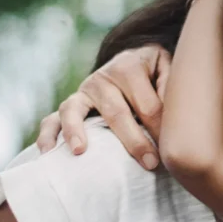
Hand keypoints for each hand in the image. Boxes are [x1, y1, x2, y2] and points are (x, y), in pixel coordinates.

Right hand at [36, 44, 171, 169]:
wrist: (133, 58)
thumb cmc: (155, 72)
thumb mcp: (168, 69)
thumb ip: (171, 88)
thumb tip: (175, 117)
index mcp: (129, 66)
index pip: (148, 105)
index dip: (160, 130)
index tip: (171, 153)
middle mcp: (102, 77)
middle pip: (116, 112)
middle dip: (134, 141)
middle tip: (150, 163)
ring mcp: (83, 90)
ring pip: (74, 110)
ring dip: (75, 131)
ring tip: (80, 152)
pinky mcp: (71, 103)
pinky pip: (53, 118)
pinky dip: (47, 135)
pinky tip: (47, 153)